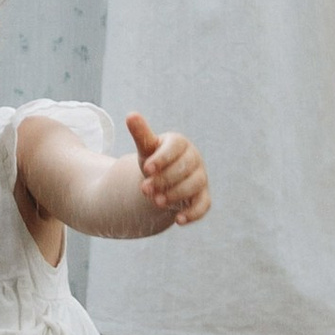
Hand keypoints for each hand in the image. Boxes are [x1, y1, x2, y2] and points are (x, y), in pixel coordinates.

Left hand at [126, 112, 209, 228]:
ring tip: (156, 201)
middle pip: (184, 168)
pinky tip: (178, 220)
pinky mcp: (203, 197)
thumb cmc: (154, 160)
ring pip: (194, 185)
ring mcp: (201, 178)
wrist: (162, 181)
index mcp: (180, 143)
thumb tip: (131, 115)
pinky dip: (193, 213)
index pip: (175, 148)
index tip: (146, 168)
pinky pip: (204, 205)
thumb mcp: (146, 148)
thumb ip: (141, 133)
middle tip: (145, 189)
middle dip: (165, 179)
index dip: (162, 159)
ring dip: (175, 195)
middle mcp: (194, 159)